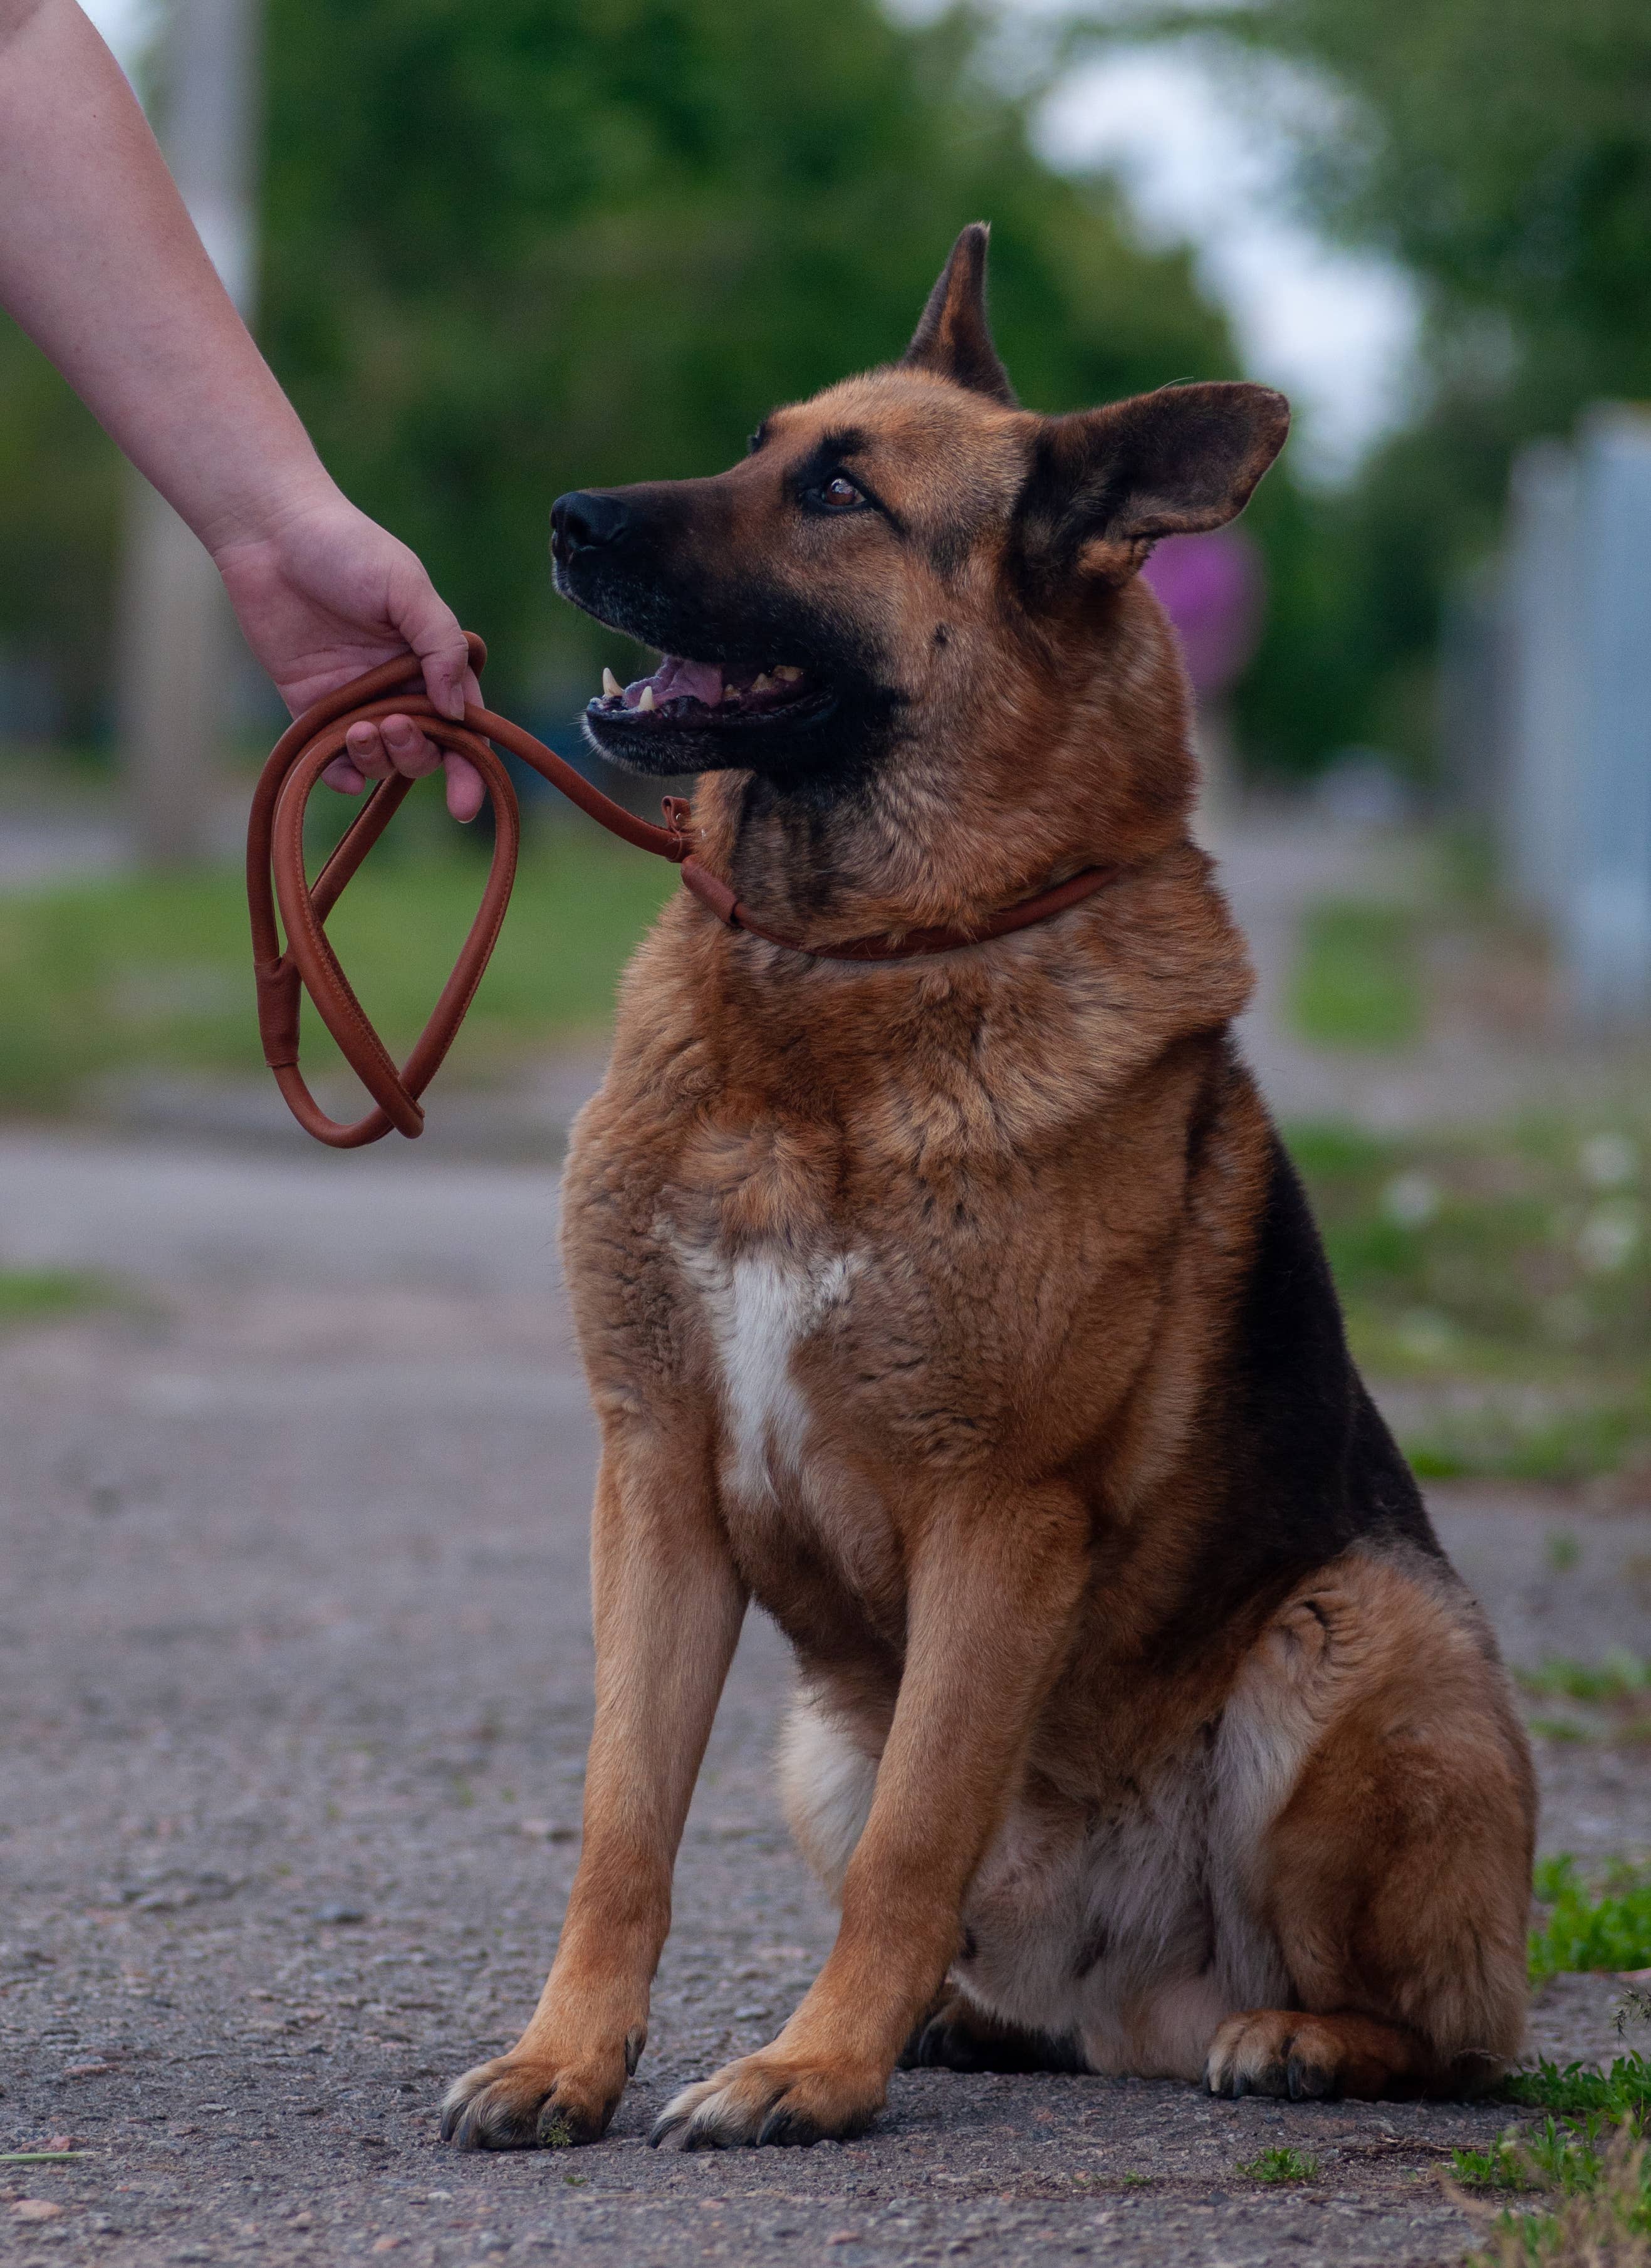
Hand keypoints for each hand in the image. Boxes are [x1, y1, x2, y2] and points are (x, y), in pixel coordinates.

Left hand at [212, 491, 485, 821]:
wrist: (271, 534)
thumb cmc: (347, 548)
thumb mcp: (407, 587)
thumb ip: (440, 645)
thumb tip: (459, 711)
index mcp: (432, 661)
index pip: (464, 726)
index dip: (470, 768)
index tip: (463, 804)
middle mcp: (399, 687)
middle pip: (425, 750)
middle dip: (415, 752)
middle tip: (391, 724)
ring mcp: (356, 700)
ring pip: (381, 760)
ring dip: (377, 759)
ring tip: (359, 728)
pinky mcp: (311, 706)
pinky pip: (332, 759)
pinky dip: (340, 774)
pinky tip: (339, 766)